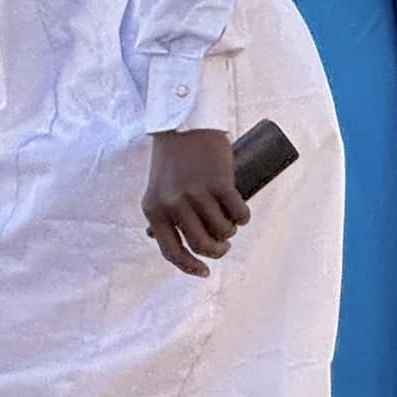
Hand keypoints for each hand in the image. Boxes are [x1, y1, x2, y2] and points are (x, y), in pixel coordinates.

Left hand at [143, 129, 249, 277]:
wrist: (184, 125)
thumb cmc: (173, 160)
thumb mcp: (159, 189)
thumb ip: (165, 215)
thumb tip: (172, 245)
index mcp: (154, 210)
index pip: (171, 251)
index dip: (189, 266)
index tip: (204, 272)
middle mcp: (173, 205)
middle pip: (202, 246)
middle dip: (217, 251)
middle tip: (224, 244)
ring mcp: (196, 194)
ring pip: (223, 231)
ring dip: (231, 231)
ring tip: (230, 221)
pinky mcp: (220, 183)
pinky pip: (238, 214)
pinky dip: (243, 217)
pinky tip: (240, 212)